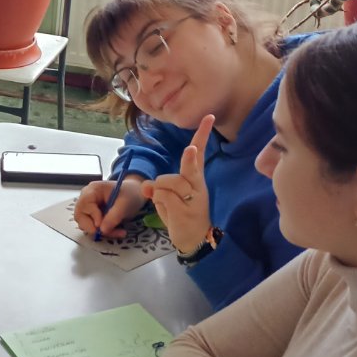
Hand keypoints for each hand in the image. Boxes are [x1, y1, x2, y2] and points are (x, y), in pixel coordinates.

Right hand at [75, 175, 147, 238]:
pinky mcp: (92, 216)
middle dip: (94, 228)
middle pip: (80, 216)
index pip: (84, 205)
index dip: (92, 216)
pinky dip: (104, 231)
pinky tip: (115, 230)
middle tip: (109, 232)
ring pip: (85, 225)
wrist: (135, 194)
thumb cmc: (130, 194)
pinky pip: (92, 227)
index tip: (103, 225)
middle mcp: (86, 198)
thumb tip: (102, 230)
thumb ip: (114, 217)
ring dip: (101, 231)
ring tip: (117, 231)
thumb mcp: (125, 204)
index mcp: (92, 190)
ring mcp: (88, 208)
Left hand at [144, 115, 214, 251]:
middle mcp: (197, 185)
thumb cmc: (181, 214)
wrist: (193, 239)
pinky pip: (162, 196)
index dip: (202, 135)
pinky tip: (169, 213)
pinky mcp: (185, 210)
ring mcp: (193, 198)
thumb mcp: (167, 198)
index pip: (199, 153)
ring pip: (165, 182)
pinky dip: (159, 204)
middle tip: (190, 150)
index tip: (209, 117)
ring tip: (169, 206)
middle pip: (189, 165)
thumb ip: (159, 188)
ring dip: (159, 193)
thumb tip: (148, 186)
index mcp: (195, 178)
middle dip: (189, 158)